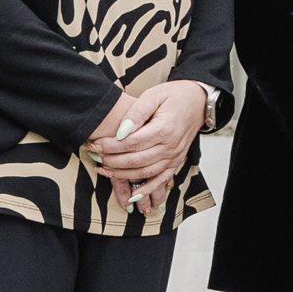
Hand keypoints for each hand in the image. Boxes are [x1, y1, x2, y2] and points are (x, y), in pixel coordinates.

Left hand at [86, 79, 211, 202]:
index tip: (95, 144)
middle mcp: (171, 146)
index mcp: (164, 129)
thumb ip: (136, 112)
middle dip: (112, 160)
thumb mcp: (153, 95)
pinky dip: (147, 190)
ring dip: (122, 174)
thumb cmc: (174, 96)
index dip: (111, 146)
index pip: (132, 142)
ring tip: (103, 169)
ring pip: (145, 172)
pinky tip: (132, 195)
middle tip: (94, 156)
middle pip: (136, 160)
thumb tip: (121, 131)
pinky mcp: (176, 162)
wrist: (198, 101)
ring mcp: (174, 156)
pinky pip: (161, 180)